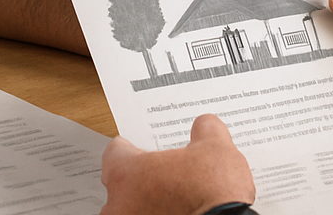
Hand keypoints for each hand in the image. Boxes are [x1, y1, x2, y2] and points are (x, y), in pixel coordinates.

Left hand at [99, 114, 254, 214]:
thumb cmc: (213, 196)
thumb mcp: (216, 148)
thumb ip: (204, 129)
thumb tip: (205, 126)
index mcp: (125, 172)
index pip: (116, 151)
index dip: (134, 147)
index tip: (143, 148)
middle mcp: (119, 204)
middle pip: (122, 183)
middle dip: (143, 179)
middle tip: (167, 174)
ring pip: (133, 209)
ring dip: (149, 204)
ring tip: (178, 198)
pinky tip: (183, 212)